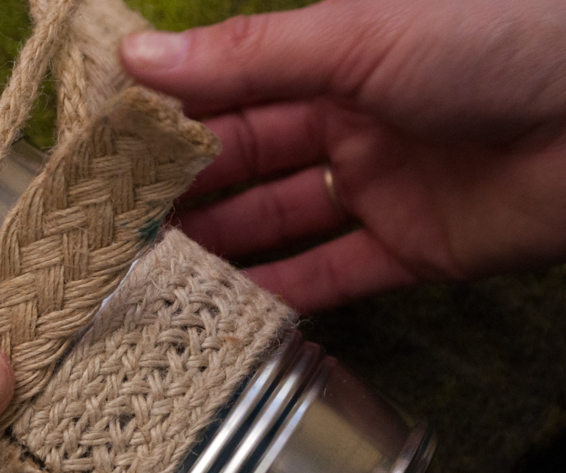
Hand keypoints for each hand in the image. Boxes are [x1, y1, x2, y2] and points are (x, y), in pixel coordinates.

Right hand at [121, 0, 565, 310]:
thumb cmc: (492, 43)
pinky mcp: (414, 248)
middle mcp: (349, 124)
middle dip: (187, 194)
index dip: (170, 126)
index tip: (106, 159)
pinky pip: (336, 274)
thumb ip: (245, 57)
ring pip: (282, 223)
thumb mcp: (357, 36)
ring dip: (224, 249)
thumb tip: (135, 57)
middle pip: (248, 166)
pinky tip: (227, 310)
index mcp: (333, 61)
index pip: (230, 97)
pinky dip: (286, 293)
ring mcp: (380, 189)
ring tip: (153, 276)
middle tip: (118, 230)